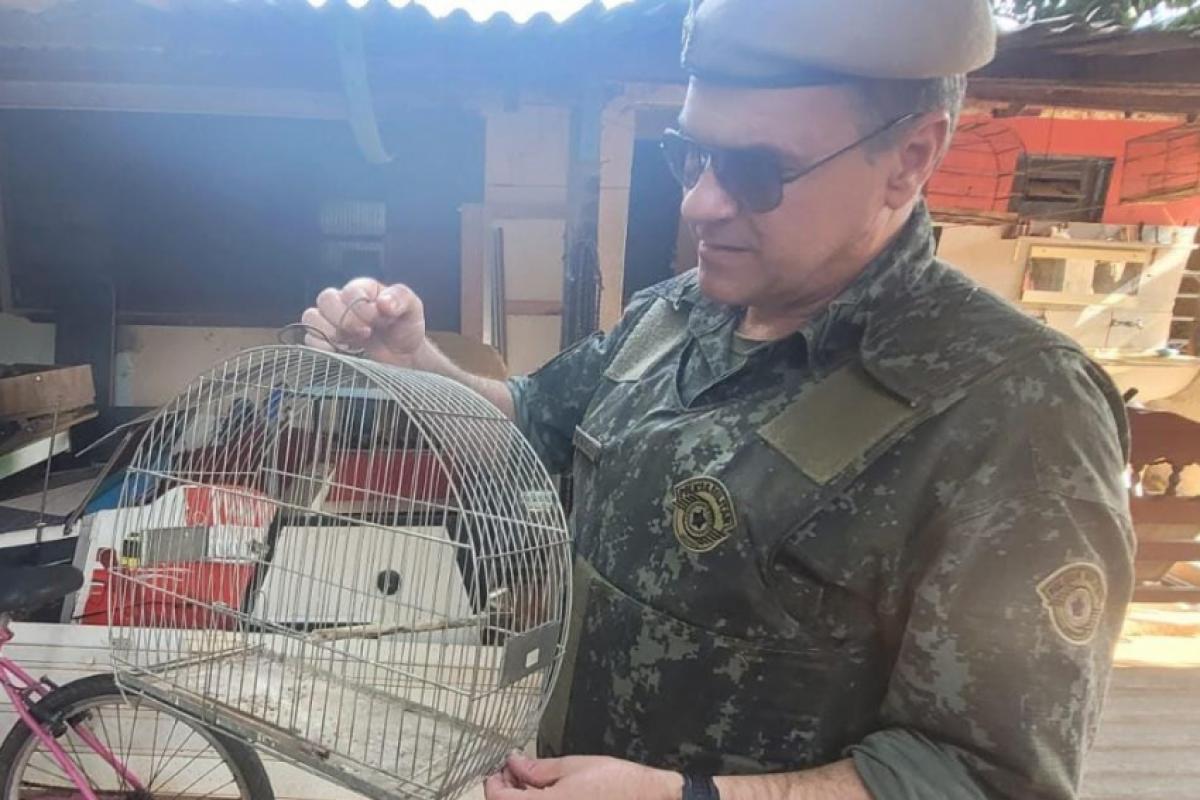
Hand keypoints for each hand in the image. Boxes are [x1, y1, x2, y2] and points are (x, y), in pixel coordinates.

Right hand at [301, 278, 428, 366]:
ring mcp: (332, 320)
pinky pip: (309, 338)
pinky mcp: (326, 339)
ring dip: (328, 331)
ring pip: (311, 316)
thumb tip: (383, 303)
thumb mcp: (412, 309)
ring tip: (349, 343)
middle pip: (326, 299)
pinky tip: (341, 350)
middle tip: (365, 333)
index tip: (376, 322)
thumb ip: (401, 298)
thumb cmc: (405, 327)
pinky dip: (320, 345)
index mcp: (363, 289)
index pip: (350, 291)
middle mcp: (343, 301)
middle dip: (344, 319)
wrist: (403, 355)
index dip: (360, 307)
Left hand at [484, 753, 682, 799]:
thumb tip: (515, 764)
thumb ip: (539, 769)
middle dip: (505, 791)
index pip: (500, 799)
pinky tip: (544, 795)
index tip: (497, 770)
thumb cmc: (618, 785)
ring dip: (520, 799)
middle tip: (511, 773)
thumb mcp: (573, 767)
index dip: (493, 783)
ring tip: (527, 783)